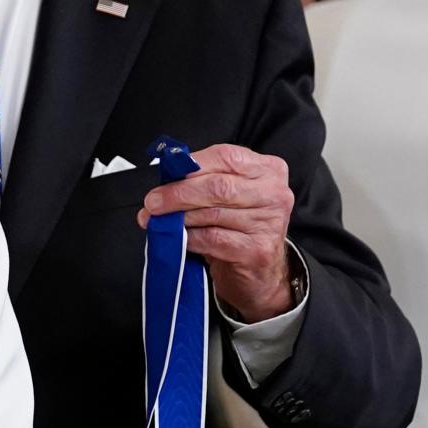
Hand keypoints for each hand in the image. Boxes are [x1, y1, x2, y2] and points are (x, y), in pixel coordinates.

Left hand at [136, 143, 294, 321]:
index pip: (225, 156)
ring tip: (160, 221)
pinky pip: (212, 239)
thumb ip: (204, 179)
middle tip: (153, 202)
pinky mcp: (257, 250)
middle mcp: (274, 193)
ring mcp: (269, 223)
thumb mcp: (228, 195)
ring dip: (179, 217)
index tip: (165, 173)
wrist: (259, 271)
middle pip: (218, 186)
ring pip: (212, 213)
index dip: (190, 165)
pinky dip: (189, 237)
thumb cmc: (239, 226)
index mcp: (267, 169)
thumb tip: (166, 177)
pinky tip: (180, 237)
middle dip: (178, 193)